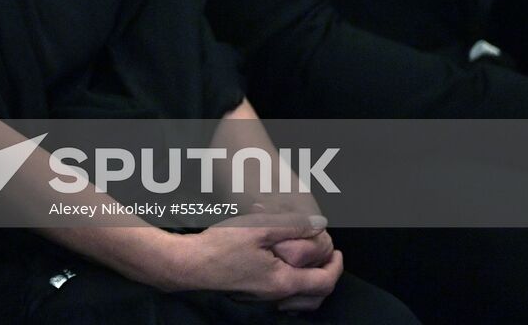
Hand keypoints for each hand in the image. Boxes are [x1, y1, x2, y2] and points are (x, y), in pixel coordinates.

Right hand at [174, 213, 341, 311]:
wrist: (189, 265)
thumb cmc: (220, 247)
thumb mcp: (258, 228)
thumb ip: (291, 226)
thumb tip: (318, 225)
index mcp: (283, 282)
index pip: (323, 281)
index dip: (336, 266)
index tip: (338, 252)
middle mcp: (275, 297)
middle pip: (315, 298)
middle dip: (328, 278)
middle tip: (329, 260)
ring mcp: (262, 300)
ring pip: (300, 303)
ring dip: (312, 286)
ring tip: (311, 268)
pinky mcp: (250, 297)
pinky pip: (284, 301)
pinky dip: (295, 290)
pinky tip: (285, 273)